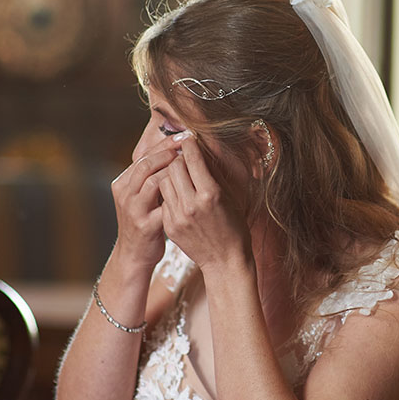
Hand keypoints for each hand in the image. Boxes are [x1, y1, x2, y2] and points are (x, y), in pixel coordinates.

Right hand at [110, 121, 183, 268]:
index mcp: (123, 183)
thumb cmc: (146, 221)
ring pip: (153, 180)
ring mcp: (133, 209)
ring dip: (175, 168)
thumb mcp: (143, 196)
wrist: (135, 255)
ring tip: (192, 160)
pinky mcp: (145, 225)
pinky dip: (179, 193)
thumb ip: (153, 176)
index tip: (184, 134)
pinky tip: (194, 186)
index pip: (144, 155)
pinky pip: (164, 203)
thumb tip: (176, 150)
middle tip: (189, 141)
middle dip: (169, 150)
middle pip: (146, 163)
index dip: (164, 143)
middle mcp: (124, 193)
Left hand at [157, 132, 250, 272]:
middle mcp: (192, 204)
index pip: (192, 158)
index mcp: (211, 193)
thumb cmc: (234, 226)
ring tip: (182, 178)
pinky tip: (180, 197)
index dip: (190, 144)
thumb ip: (214, 173)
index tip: (189, 139)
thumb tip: (201, 150)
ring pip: (164, 181)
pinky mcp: (169, 226)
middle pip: (174, 166)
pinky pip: (164, 199)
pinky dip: (170, 194)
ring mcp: (178, 216)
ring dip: (172, 175)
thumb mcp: (230, 196)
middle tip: (186, 159)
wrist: (226, 260)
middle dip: (179, 159)